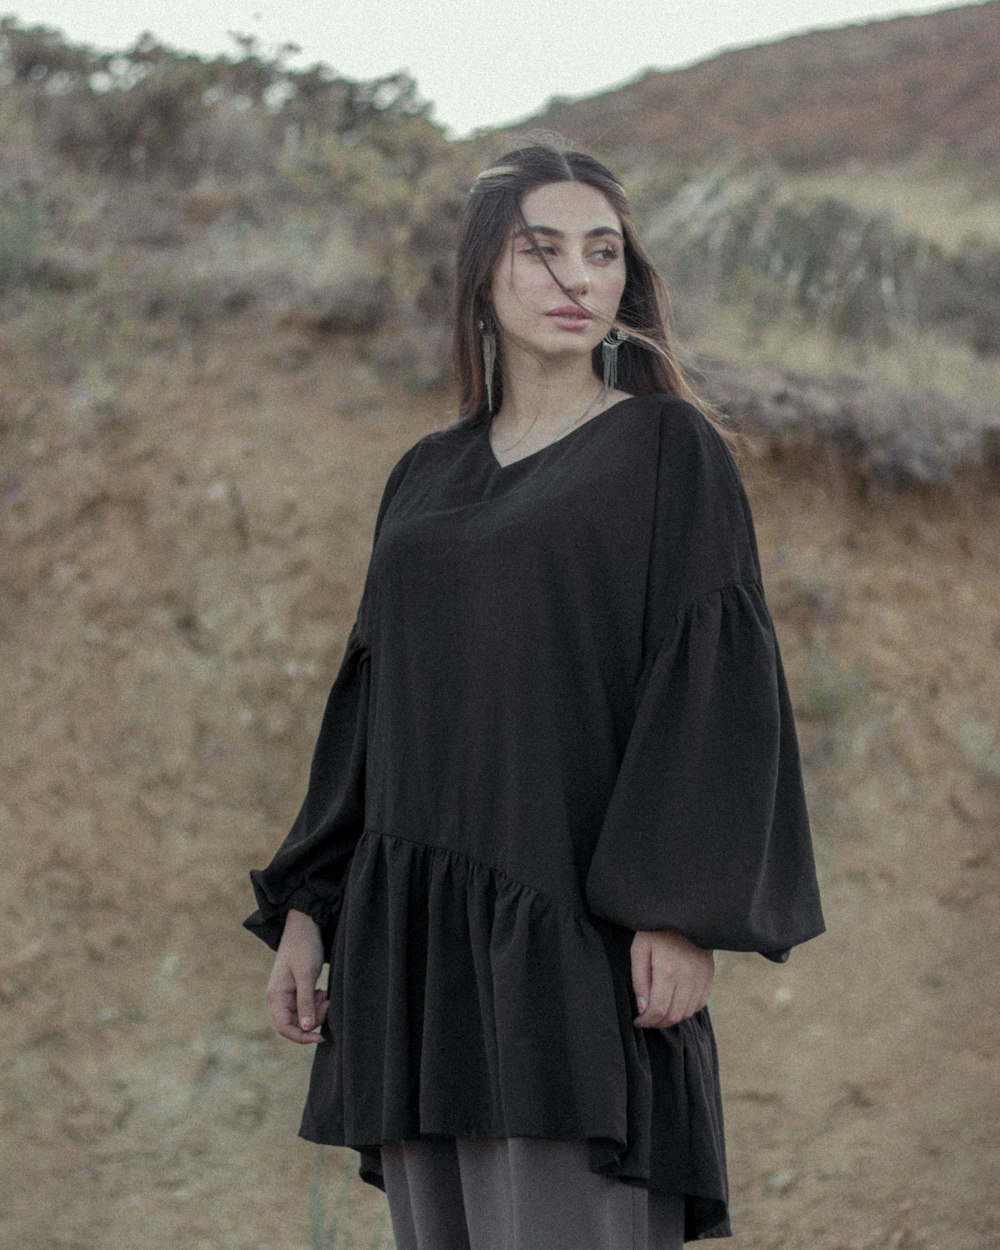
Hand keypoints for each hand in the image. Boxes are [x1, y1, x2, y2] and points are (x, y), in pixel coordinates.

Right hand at [266, 909, 328, 1043]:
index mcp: (276, 995)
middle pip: (295, 1023)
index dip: (302, 1037)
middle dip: (314, 1018)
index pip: (285, 1028)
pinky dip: (315, 1002)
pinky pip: (305, 1005)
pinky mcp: (296, 988)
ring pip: (302, 1015)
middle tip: (327, 1002)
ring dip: (316, 1010)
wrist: (305, 925)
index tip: (321, 1037)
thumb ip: (306, 1002)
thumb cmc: (304, 947)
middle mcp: (278, 997)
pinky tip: (321, 990)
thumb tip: (306, 1028)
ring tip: (324, 993)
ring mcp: (287, 993)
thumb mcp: (306, 975)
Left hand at [631, 929, 713, 1027]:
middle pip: (674, 1015)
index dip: (646, 1021)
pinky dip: (686, 1009)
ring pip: (688, 1013)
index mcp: (668, 971)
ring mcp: (702, 978)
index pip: (658, 1010)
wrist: (684, 913)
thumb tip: (643, 1008)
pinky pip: (700, 1003)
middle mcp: (688, 978)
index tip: (637, 1021)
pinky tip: (675, 1002)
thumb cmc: (656, 930)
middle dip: (657, 1023)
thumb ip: (639, 981)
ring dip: (672, 1017)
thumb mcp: (639, 950)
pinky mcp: (709, 976)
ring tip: (659, 1010)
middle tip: (646, 1018)